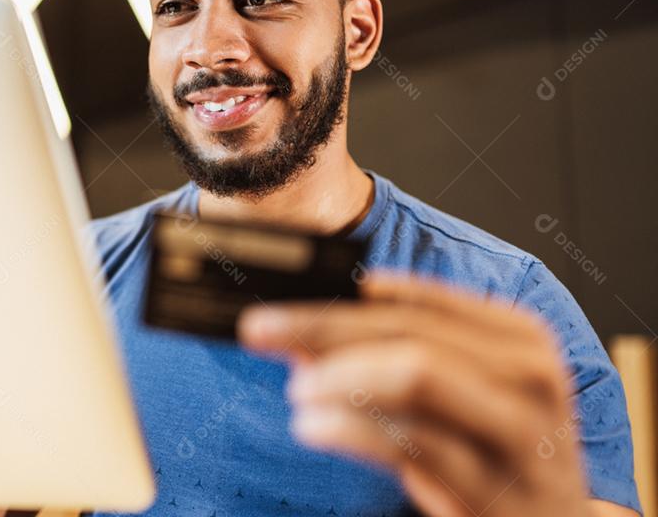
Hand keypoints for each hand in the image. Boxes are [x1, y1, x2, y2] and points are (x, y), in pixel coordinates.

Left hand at [237, 274, 591, 516]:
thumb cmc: (496, 451)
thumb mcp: (463, 392)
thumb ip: (395, 354)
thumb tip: (302, 329)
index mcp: (520, 339)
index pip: (417, 302)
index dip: (341, 298)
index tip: (278, 295)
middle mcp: (529, 379)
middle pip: (409, 333)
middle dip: (323, 326)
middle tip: (259, 329)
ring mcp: (519, 437)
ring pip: (415, 376)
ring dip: (338, 376)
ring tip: (295, 388)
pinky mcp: (493, 492)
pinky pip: (410, 444)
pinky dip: (349, 427)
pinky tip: (313, 426)